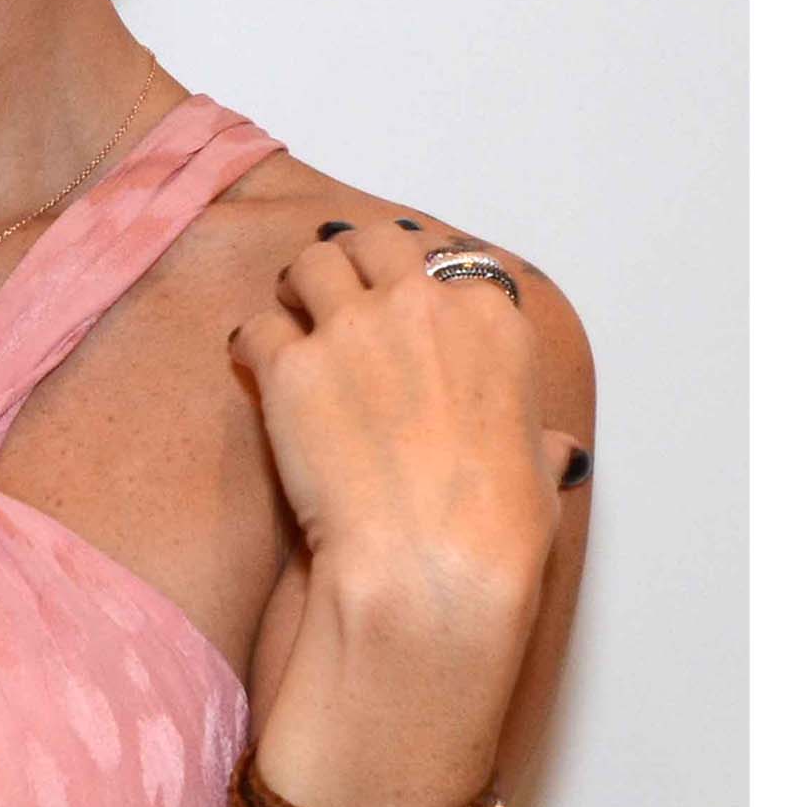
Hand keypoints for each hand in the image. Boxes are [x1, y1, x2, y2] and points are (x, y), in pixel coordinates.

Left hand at [229, 222, 580, 671]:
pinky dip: (252, 343)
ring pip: (311, 263)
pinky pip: (258, 327)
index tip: (404, 305)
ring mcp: (354, 330)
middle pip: (375, 243)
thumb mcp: (540, 471)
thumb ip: (537, 439)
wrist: (429, 563)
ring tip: (291, 313)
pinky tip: (253, 363)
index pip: (449, 265)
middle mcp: (424, 306)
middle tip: (334, 290)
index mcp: (491, 320)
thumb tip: (553, 449)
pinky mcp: (292, 368)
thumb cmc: (495, 528)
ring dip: (299, 285)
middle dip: (353, 260)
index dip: (419, 283)